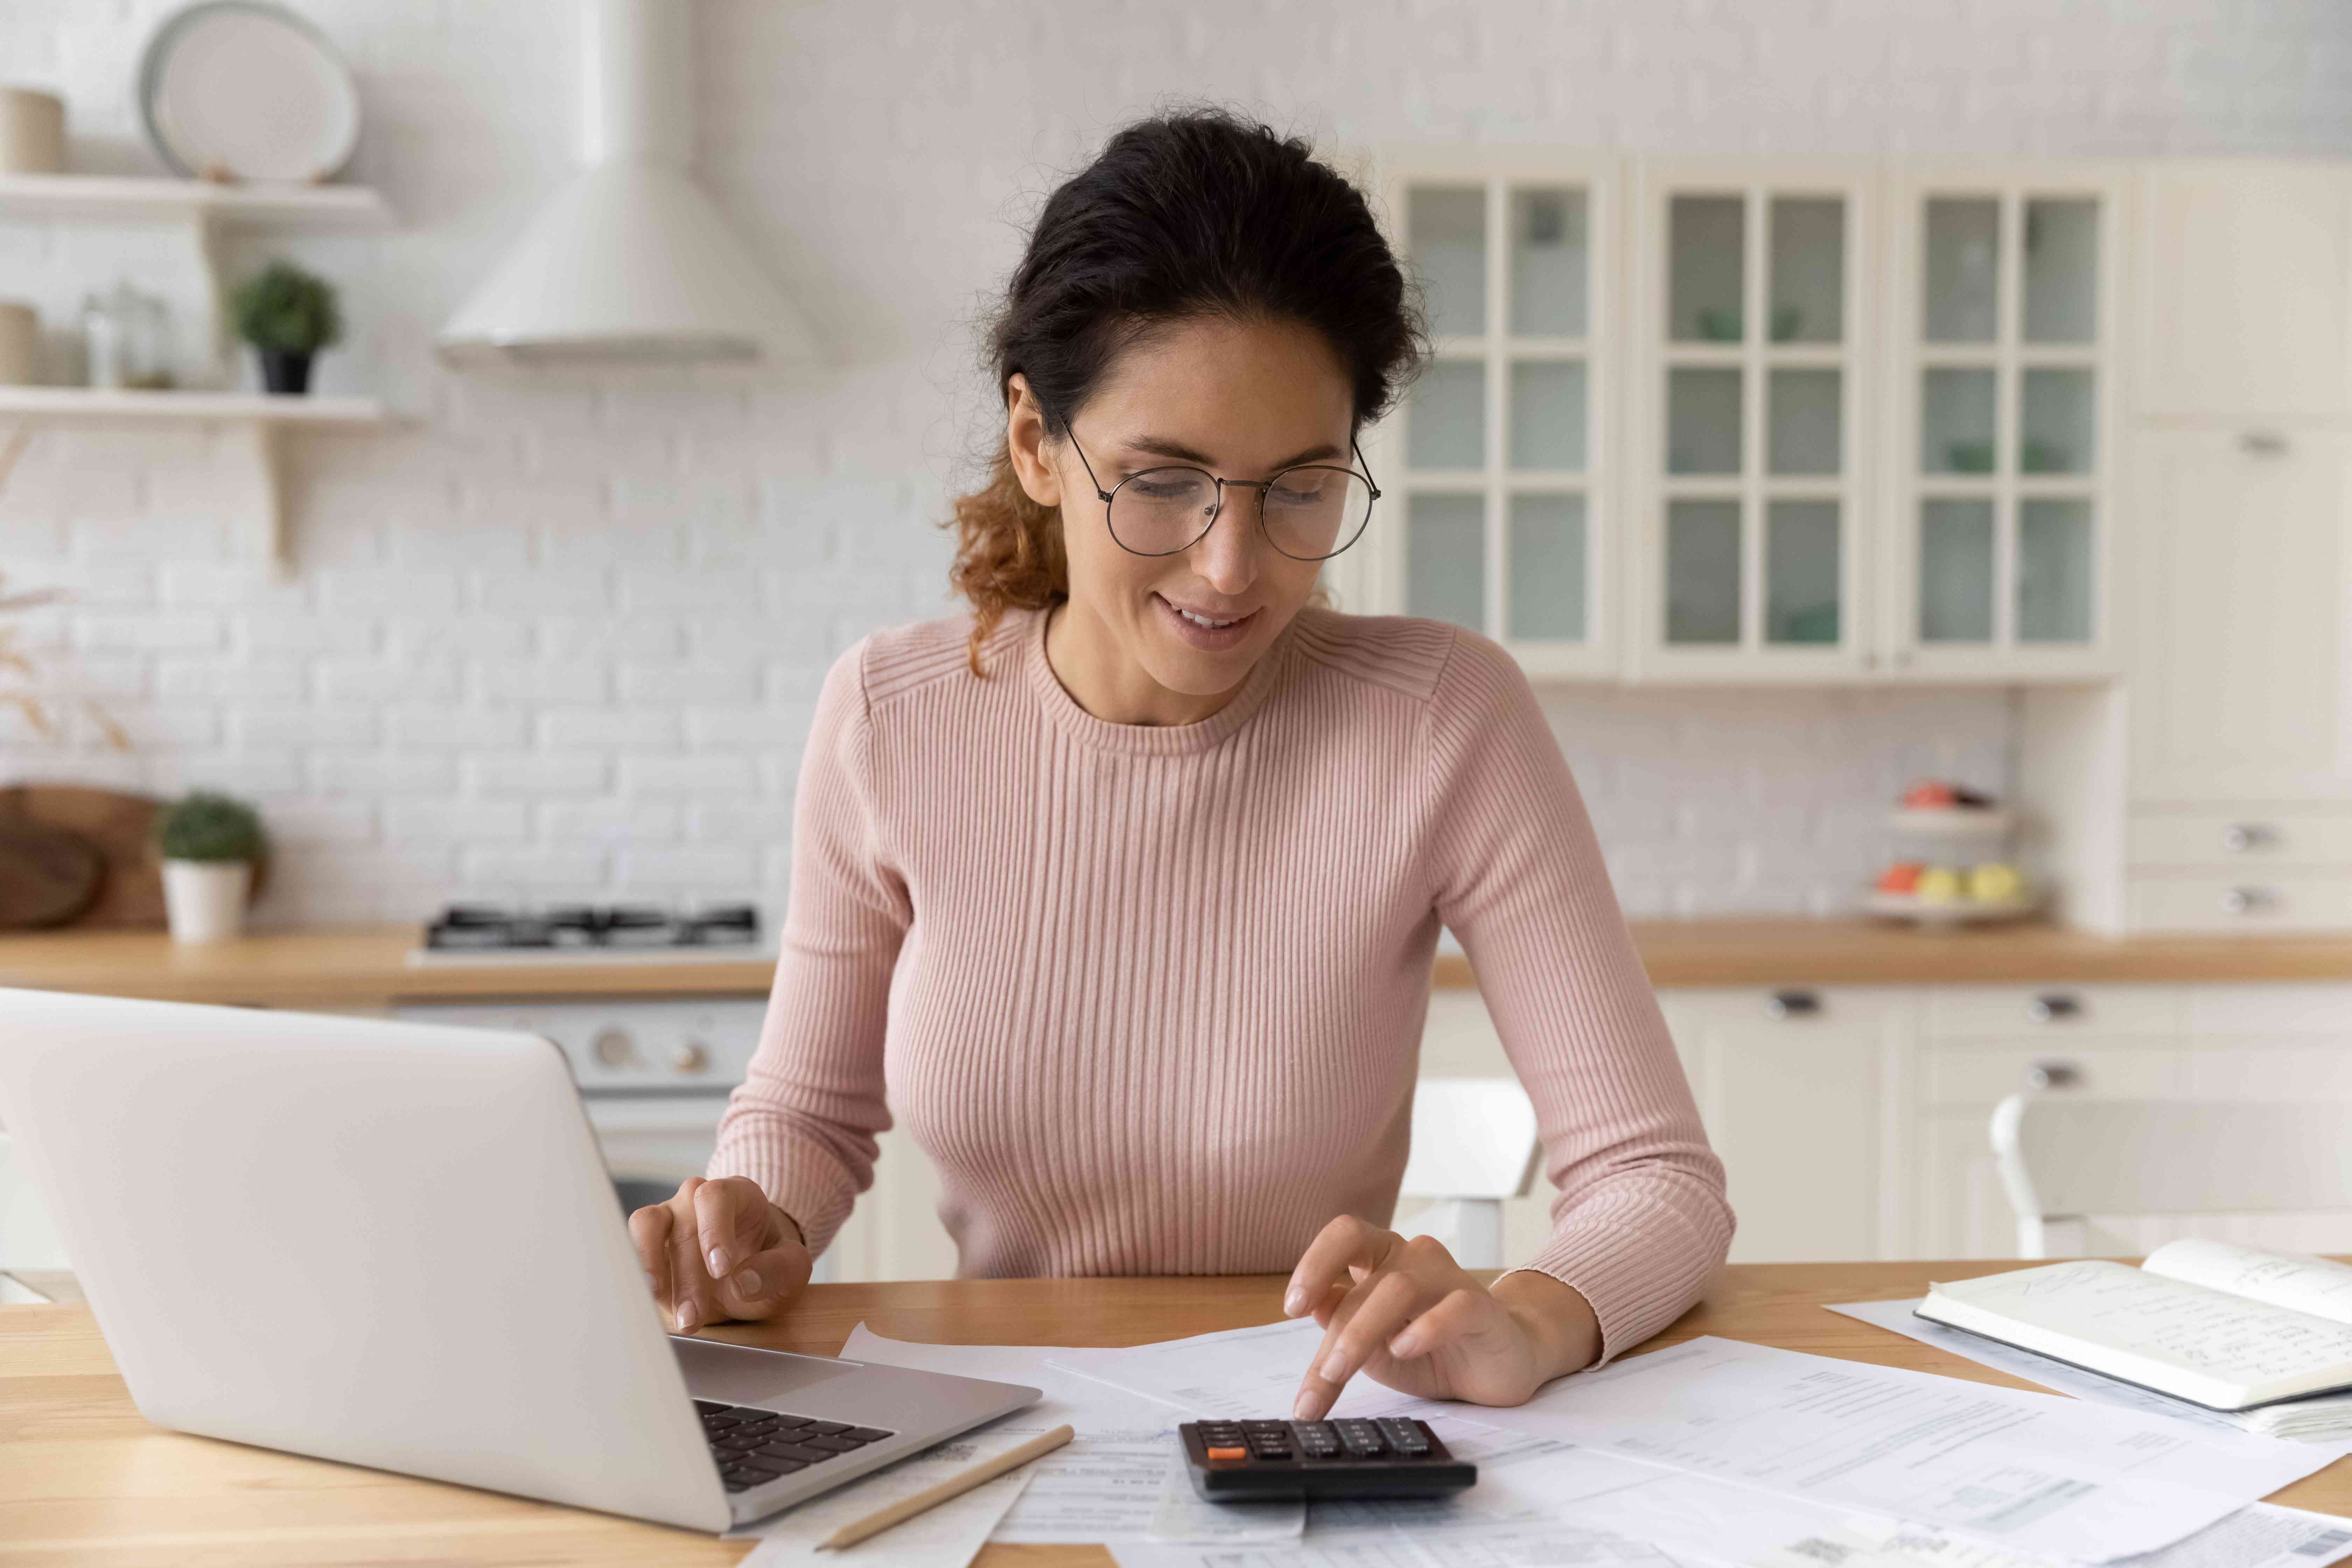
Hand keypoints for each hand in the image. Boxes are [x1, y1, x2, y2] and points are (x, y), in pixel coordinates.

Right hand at [628, 1176, 812, 1332]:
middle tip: (694, 1316)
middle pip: (684, 1224)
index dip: (714, 1230)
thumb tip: (744, 1280)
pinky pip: (629, 1248)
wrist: (746, 1276)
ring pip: (646, 1226)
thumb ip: (777, 1270)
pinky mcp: (647, 1245)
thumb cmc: (769, 1264)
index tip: (721, 1269)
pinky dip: (634, 1272)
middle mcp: (697, 1199)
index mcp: (737, 1195)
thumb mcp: (792, 1270)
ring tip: (662, 1306)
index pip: (717, 1196)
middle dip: (687, 1277)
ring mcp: (669, 1218)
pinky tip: (643, 1299)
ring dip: (652, 1269)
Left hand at [1282, 1216, 1599, 1418]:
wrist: (1498, 1365)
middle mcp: (1414, 1258)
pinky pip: (1454, 1306)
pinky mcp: (1483, 1307)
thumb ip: (1343, 1330)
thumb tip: (1315, 1308)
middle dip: (1336, 1332)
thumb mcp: (1375, 1352)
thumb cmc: (1430, 1352)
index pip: (1344, 1237)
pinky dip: (1425, 1327)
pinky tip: (1404, 1349)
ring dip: (1364, 1332)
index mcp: (1382, 1260)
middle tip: (1319, 1375)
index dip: (1315, 1262)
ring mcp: (1450, 1278)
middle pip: (1367, 1277)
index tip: (1292, 1306)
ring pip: (1399, 1288)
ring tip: (1342, 1372)